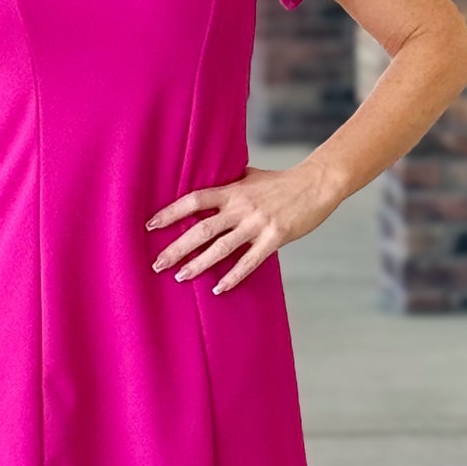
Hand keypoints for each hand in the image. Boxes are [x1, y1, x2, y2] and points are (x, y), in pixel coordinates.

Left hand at [145, 161, 338, 294]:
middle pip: (201, 229)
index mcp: (232, 191)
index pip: (194, 200)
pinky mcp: (274, 238)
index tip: (150, 225)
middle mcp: (241, 207)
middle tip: (157, 263)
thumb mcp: (251, 176)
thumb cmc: (282, 182)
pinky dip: (233, 276)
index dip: (170, 212)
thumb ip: (230, 183)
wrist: (316, 183)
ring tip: (179, 277)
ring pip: (221, 248)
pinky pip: (250, 261)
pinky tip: (219, 289)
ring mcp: (257, 224)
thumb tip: (209, 184)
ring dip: (198, 264)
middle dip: (177, 247)